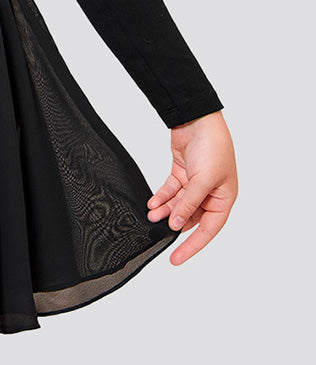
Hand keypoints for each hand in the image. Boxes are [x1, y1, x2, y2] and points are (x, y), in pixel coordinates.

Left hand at [147, 108, 237, 264]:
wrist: (198, 118)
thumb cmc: (213, 147)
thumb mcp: (204, 179)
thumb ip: (190, 203)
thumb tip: (178, 224)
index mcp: (224, 199)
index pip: (208, 230)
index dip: (192, 245)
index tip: (176, 258)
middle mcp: (210, 193)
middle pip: (191, 217)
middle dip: (174, 225)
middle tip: (158, 234)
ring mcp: (195, 182)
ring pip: (179, 204)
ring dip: (165, 211)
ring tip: (151, 216)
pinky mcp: (182, 172)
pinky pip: (171, 190)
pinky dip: (161, 197)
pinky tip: (152, 205)